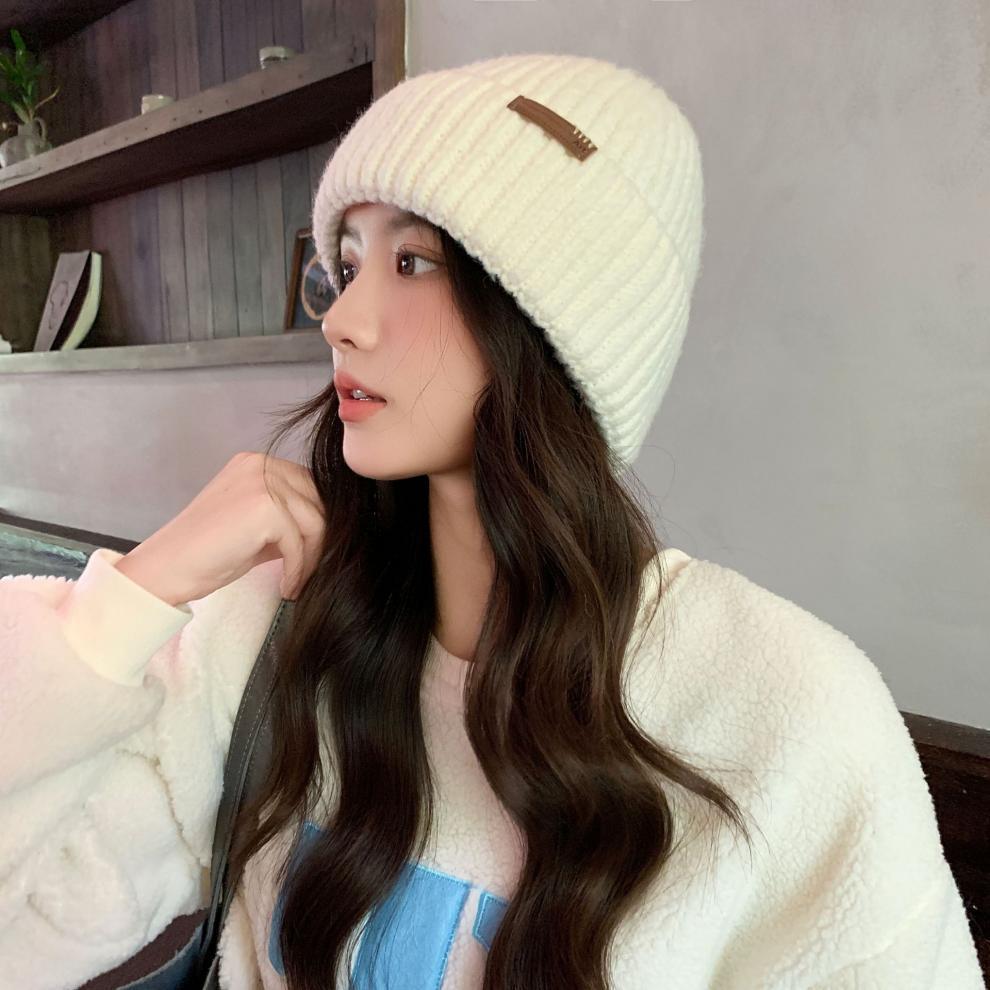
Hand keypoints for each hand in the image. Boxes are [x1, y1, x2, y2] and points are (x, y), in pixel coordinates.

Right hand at [115, 452, 325, 604]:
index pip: (308, 486)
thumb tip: (328, 527)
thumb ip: (286, 516)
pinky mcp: (265, 508)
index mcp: (255, 463)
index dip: (315, 521)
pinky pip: (300, 542)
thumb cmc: (206, 552)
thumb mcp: (253, 524)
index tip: (313, 553)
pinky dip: (299, 568)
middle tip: (309, 570)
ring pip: (314, 522)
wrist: (166, 568)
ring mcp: (262, 483)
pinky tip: (287, 586)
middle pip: (317, 501)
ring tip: (295, 582)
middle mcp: (259, 464)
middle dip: (319, 539)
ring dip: (311, 558)